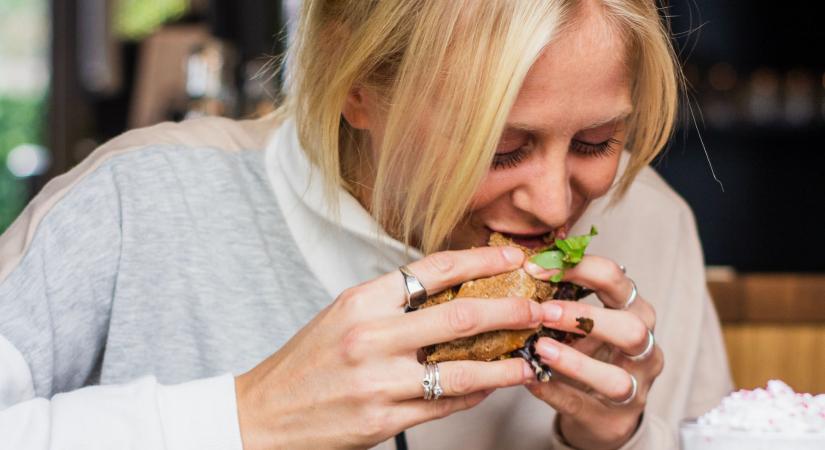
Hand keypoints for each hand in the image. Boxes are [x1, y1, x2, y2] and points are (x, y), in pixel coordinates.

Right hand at [235, 246, 541, 449]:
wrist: (263, 415)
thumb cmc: (305, 363)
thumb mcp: (342, 316)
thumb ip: (392, 304)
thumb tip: (451, 293)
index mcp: (361, 301)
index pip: (434, 270)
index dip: (482, 262)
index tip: (514, 261)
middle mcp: (371, 337)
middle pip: (461, 316)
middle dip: (512, 310)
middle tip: (541, 308)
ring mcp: (378, 381)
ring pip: (463, 369)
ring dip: (507, 363)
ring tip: (532, 358)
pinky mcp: (383, 420)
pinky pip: (444, 404)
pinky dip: (474, 393)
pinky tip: (491, 385)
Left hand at [524, 256, 662, 449]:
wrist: (600, 408)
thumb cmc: (589, 352)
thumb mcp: (582, 322)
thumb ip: (562, 297)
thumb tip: (521, 266)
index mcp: (635, 311)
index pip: (617, 279)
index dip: (579, 268)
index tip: (537, 268)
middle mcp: (643, 349)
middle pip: (631, 328)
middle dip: (586, 317)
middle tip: (544, 312)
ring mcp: (634, 388)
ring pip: (616, 378)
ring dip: (575, 361)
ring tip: (540, 348)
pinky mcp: (612, 420)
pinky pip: (583, 405)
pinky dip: (554, 391)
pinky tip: (531, 378)